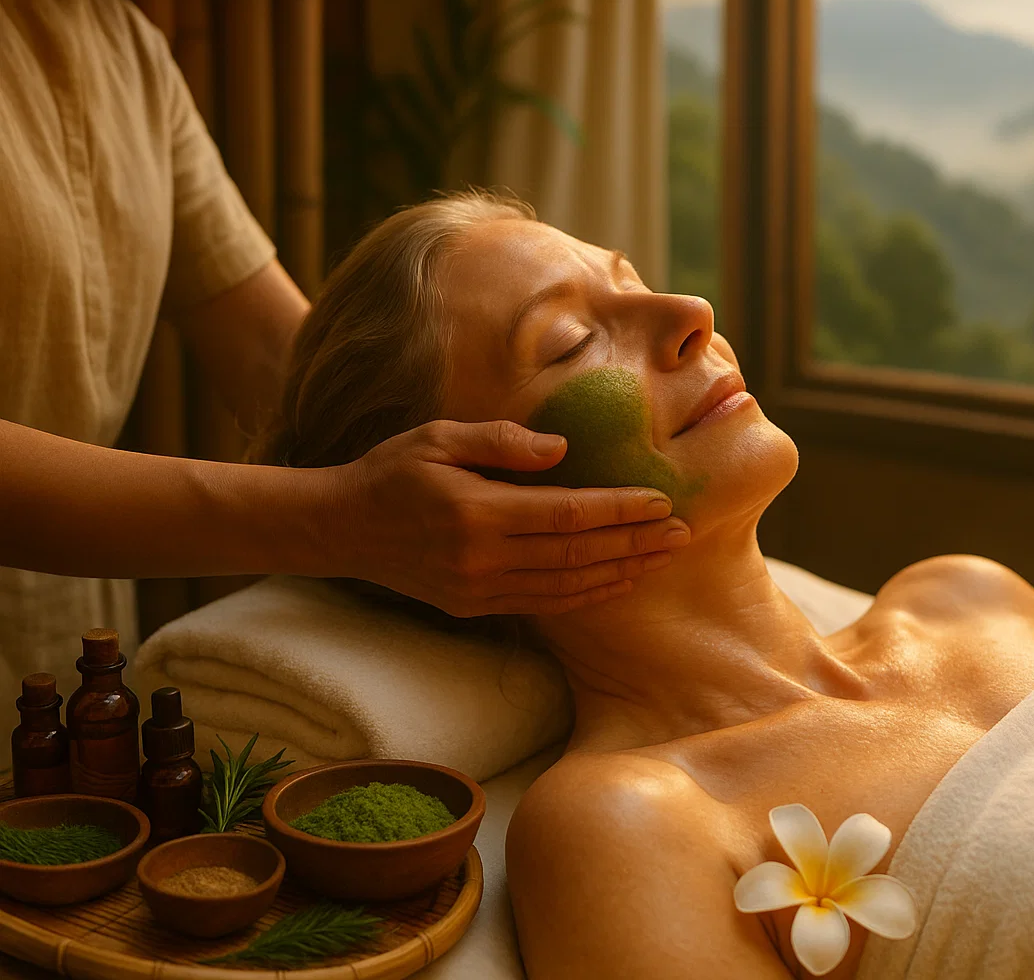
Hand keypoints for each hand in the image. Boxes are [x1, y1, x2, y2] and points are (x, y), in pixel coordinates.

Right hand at [320, 419, 689, 616]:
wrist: (340, 528)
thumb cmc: (392, 470)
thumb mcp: (439, 437)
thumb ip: (502, 440)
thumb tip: (563, 449)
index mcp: (476, 512)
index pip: (566, 514)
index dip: (618, 510)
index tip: (660, 502)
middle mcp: (481, 558)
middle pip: (577, 554)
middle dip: (635, 543)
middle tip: (683, 533)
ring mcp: (478, 589)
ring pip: (566, 585)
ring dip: (620, 572)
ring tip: (662, 557)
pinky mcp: (475, 606)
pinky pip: (544, 604)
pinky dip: (586, 594)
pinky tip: (617, 581)